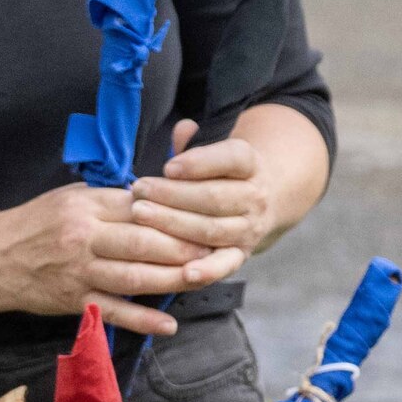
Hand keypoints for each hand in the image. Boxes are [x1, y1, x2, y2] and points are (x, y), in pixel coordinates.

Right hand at [0, 181, 198, 338]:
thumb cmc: (38, 222)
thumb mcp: (72, 197)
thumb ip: (112, 198)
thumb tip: (157, 194)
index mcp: (87, 206)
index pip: (139, 207)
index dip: (175, 212)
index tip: (204, 215)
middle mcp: (84, 238)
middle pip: (143, 242)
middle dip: (182, 246)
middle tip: (215, 248)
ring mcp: (80, 273)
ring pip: (134, 277)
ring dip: (172, 280)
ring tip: (202, 279)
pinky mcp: (74, 302)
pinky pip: (114, 312)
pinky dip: (143, 320)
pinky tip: (169, 324)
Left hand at [125, 119, 268, 296]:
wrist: (262, 200)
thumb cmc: (221, 173)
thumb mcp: (215, 152)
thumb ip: (195, 144)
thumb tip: (182, 128)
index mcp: (250, 164)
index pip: (231, 159)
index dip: (199, 163)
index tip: (168, 166)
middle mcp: (255, 197)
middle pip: (214, 197)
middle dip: (173, 195)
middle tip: (138, 190)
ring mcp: (249, 228)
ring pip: (211, 229)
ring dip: (174, 224)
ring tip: (141, 215)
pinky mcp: (241, 254)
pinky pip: (225, 265)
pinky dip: (207, 271)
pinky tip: (185, 272)